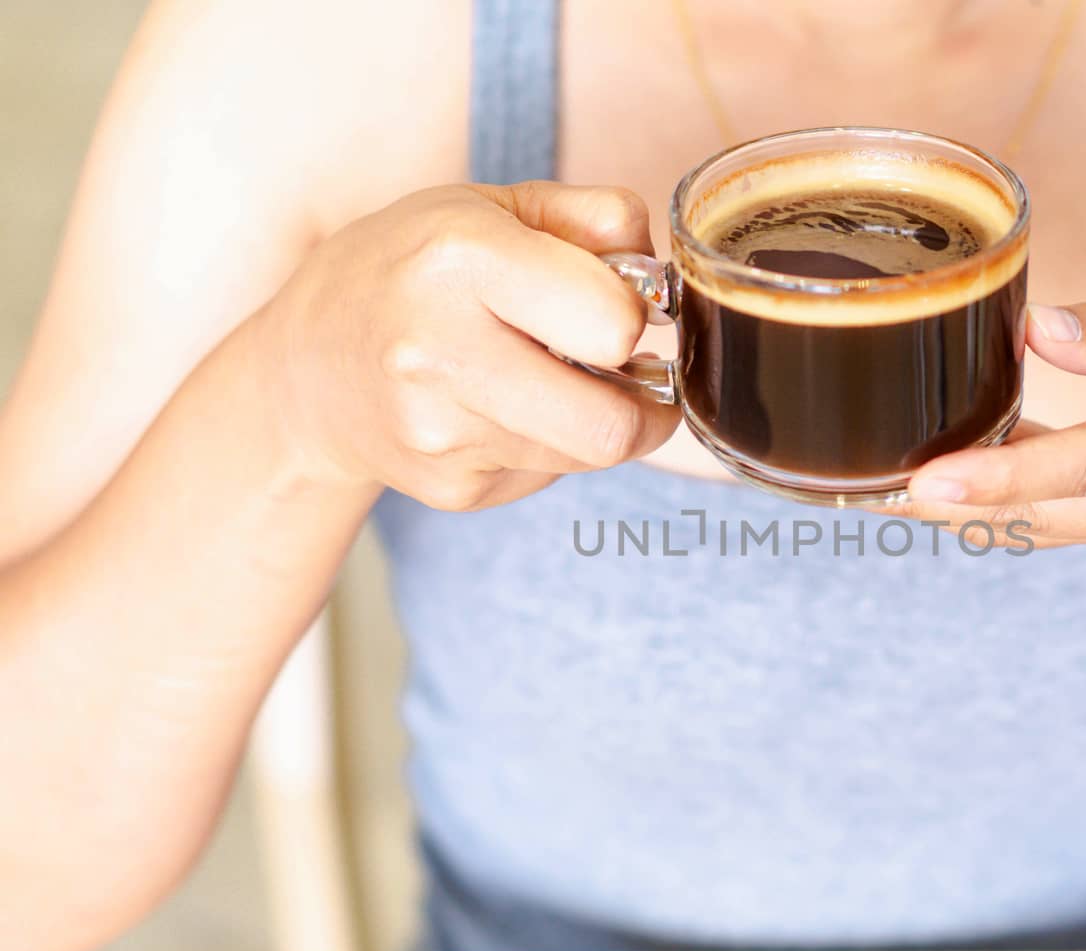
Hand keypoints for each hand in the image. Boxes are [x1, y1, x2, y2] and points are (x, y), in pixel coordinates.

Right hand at [251, 181, 679, 509]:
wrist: (306, 365)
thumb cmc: (411, 270)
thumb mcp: (489, 208)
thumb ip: (591, 217)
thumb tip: (660, 277)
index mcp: (458, 258)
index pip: (613, 323)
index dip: (630, 316)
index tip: (612, 306)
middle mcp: (439, 351)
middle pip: (613, 426)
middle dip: (643, 402)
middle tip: (625, 371)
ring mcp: (440, 433)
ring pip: (589, 455)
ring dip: (596, 419)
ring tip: (553, 378)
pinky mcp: (449, 488)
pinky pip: (549, 474)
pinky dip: (550, 444)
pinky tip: (504, 408)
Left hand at [893, 260, 1085, 550]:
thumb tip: (1040, 340)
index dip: (1006, 477)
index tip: (925, 485)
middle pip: (1057, 510)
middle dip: (958, 502)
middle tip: (855, 486)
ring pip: (1057, 522)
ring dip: (973, 505)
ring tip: (879, 483)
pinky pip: (1074, 516)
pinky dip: (1012, 499)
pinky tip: (946, 481)